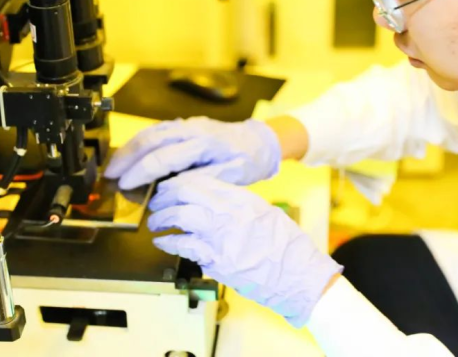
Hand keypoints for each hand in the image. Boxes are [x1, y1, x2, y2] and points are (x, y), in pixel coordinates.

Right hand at [104, 117, 281, 189]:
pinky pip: (157, 131)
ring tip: (113, 167)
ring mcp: (187, 124)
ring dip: (129, 149)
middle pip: (151, 139)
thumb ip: (199, 181)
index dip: (141, 172)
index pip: (164, 157)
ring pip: (151, 132)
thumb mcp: (229, 178)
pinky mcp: (184, 126)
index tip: (125, 185)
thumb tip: (169, 189)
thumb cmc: (247, 161)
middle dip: (127, 158)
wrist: (259, 142)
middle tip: (109, 176)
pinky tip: (129, 154)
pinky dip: (140, 143)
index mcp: (204, 143)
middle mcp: (192, 129)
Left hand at [147, 174, 341, 327]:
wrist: (301, 277)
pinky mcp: (218, 261)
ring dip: (162, 219)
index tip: (170, 187)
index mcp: (242, 199)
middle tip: (157, 203)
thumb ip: (238, 204)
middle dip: (165, 197)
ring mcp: (222, 237)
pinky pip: (185, 247)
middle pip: (185, 193)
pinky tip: (164, 243)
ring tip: (156, 223)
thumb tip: (213, 200)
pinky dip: (169, 243)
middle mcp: (231, 213)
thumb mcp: (265, 213)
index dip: (179, 182)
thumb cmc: (288, 248)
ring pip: (180, 216)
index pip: (201, 180)